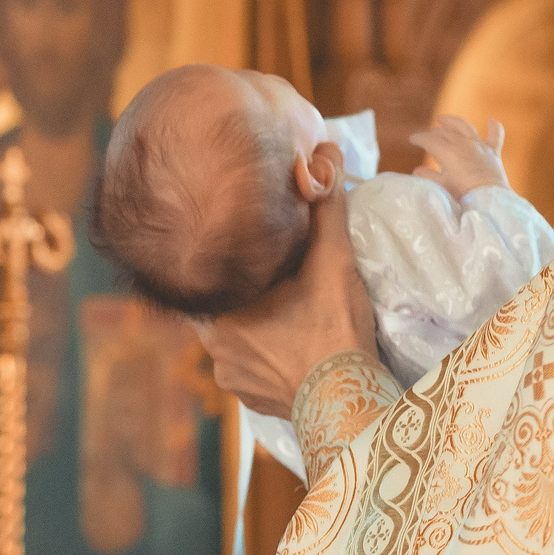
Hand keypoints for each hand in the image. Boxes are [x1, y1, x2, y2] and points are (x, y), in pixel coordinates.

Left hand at [199, 142, 376, 413]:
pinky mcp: (254, 403)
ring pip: (236, 343)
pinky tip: (292, 349)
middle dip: (244, 295)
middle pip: (221, 310)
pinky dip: (268, 360)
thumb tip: (325, 150)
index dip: (222, 265)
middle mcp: (216, 350)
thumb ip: (325, 205)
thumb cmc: (332, 328)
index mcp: (220, 312)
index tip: (238, 253)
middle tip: (271, 280)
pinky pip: (252, 373)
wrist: (347, 405)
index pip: (205, 279)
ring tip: (284, 315)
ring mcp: (234, 381)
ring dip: (255, 330)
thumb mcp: (331, 259)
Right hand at [412, 114, 509, 198]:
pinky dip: (494, 127)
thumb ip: (430, 176)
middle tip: (428, 136)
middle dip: (434, 132)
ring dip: (453, 122)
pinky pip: (495, 136)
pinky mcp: (493, 152)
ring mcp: (479, 146)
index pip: (430, 140)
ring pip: (464, 127)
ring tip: (443, 119)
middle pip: (445, 133)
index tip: (412, 138)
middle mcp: (463, 144)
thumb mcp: (443, 186)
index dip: (419, 138)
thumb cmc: (463, 196)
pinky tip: (492, 121)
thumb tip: (417, 170)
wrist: (488, 200)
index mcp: (448, 152)